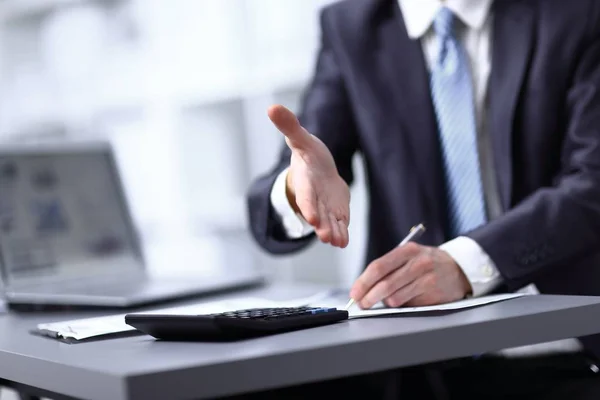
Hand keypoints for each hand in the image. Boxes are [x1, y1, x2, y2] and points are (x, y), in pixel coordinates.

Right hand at [268, 104, 349, 247]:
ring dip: (333, 233)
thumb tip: (271, 107)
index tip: (313, 217)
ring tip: (338, 242)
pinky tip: (344, 242)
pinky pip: (340, 224)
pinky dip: (342, 233)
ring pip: (329, 223)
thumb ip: (289, 126)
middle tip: (327, 237)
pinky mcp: (337, 212)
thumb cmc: (308, 153)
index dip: (309, 207)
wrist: (318, 168)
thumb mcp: (301, 139)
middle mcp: (314, 198)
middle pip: (318, 214)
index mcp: (305, 182)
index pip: (306, 197)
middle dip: (322, 226)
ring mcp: (325, 208)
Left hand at [349, 243, 471, 307]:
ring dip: (385, 302)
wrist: (459, 269)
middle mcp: (418, 262)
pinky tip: (404, 299)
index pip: (379, 266)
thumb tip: (365, 287)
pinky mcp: (433, 293)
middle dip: (369, 297)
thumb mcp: (409, 256)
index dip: (363, 282)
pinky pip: (408, 304)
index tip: (354, 292)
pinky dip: (401, 305)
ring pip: (395, 297)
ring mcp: (426, 278)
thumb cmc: (427, 263)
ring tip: (385, 300)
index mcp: (407, 250)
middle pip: (385, 284)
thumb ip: (389, 268)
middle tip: (362, 304)